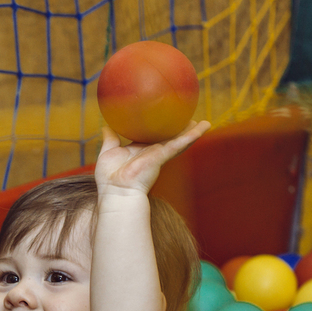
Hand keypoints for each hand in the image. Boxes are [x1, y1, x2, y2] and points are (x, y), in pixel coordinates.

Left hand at [95, 120, 210, 195]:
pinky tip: (204, 127)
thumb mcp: (108, 153)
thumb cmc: (110, 178)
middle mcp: (151, 152)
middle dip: (180, 131)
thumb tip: (106, 126)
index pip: (152, 138)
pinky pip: (180, 143)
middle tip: (191, 120)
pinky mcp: (162, 156)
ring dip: (192, 132)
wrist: (116, 191)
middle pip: (169, 138)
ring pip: (179, 141)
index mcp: (139, 151)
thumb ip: (110, 139)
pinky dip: (192, 135)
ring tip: (205, 123)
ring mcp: (158, 155)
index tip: (166, 120)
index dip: (160, 129)